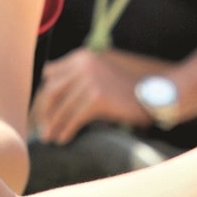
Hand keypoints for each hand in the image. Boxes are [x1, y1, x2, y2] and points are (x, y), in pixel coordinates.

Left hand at [32, 48, 165, 142]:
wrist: (157, 90)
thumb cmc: (130, 83)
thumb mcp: (103, 68)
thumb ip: (81, 72)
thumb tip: (52, 82)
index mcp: (81, 56)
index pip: (50, 75)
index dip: (42, 96)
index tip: (39, 111)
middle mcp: (82, 65)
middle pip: (50, 91)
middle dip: (41, 112)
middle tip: (38, 128)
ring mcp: (89, 80)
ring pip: (61, 107)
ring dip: (52, 125)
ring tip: (48, 138)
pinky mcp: (97, 98)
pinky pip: (74, 117)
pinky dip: (66, 130)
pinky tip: (63, 139)